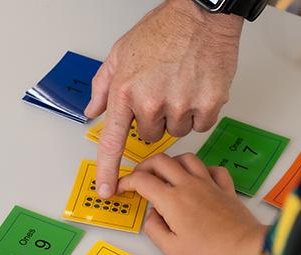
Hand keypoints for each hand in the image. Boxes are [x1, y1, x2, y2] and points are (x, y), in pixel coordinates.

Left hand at [85, 0, 242, 197]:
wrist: (201, 15)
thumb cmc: (161, 31)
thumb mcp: (120, 54)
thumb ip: (103, 86)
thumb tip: (93, 111)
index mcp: (125, 92)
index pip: (112, 142)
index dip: (108, 170)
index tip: (107, 191)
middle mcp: (151, 102)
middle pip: (150, 136)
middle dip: (154, 119)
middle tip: (162, 91)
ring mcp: (180, 104)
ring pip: (176, 132)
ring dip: (177, 115)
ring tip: (180, 86)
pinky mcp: (207, 105)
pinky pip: (199, 126)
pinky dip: (198, 112)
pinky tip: (196, 90)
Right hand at [118, 153, 266, 254]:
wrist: (246, 250)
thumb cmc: (211, 253)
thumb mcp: (172, 249)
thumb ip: (154, 229)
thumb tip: (152, 215)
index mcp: (172, 200)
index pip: (142, 181)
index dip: (126, 181)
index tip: (121, 188)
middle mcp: (189, 185)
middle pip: (161, 160)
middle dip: (144, 165)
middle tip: (139, 177)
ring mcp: (208, 183)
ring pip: (186, 158)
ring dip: (172, 162)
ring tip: (166, 174)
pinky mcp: (225, 188)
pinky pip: (212, 168)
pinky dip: (202, 169)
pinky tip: (198, 179)